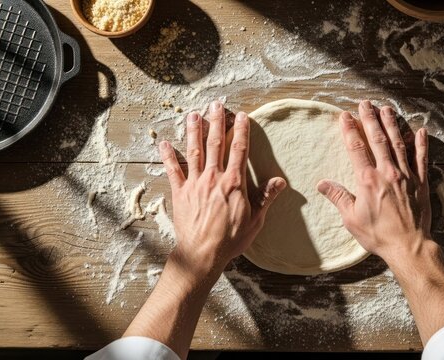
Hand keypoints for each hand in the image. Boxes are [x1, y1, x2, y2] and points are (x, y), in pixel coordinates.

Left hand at [159, 101, 286, 277]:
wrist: (202, 254)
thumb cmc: (231, 239)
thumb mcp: (255, 220)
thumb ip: (266, 197)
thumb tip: (280, 181)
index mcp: (234, 183)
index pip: (239, 150)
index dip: (241, 131)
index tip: (242, 116)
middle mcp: (213, 178)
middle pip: (215, 144)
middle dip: (216, 122)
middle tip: (216, 104)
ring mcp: (195, 184)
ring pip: (194, 151)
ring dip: (193, 131)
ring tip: (193, 114)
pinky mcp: (180, 193)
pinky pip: (173, 170)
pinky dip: (168, 156)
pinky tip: (163, 142)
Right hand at [317, 100, 434, 265]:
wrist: (408, 246)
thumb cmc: (378, 235)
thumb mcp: (351, 218)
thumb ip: (338, 197)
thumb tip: (323, 183)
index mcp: (367, 180)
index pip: (356, 148)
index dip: (349, 130)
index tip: (345, 116)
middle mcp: (387, 172)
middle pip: (377, 139)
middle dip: (370, 119)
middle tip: (365, 103)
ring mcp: (406, 176)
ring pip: (398, 143)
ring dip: (391, 124)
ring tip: (386, 109)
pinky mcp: (420, 182)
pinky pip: (421, 158)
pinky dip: (420, 144)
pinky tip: (419, 130)